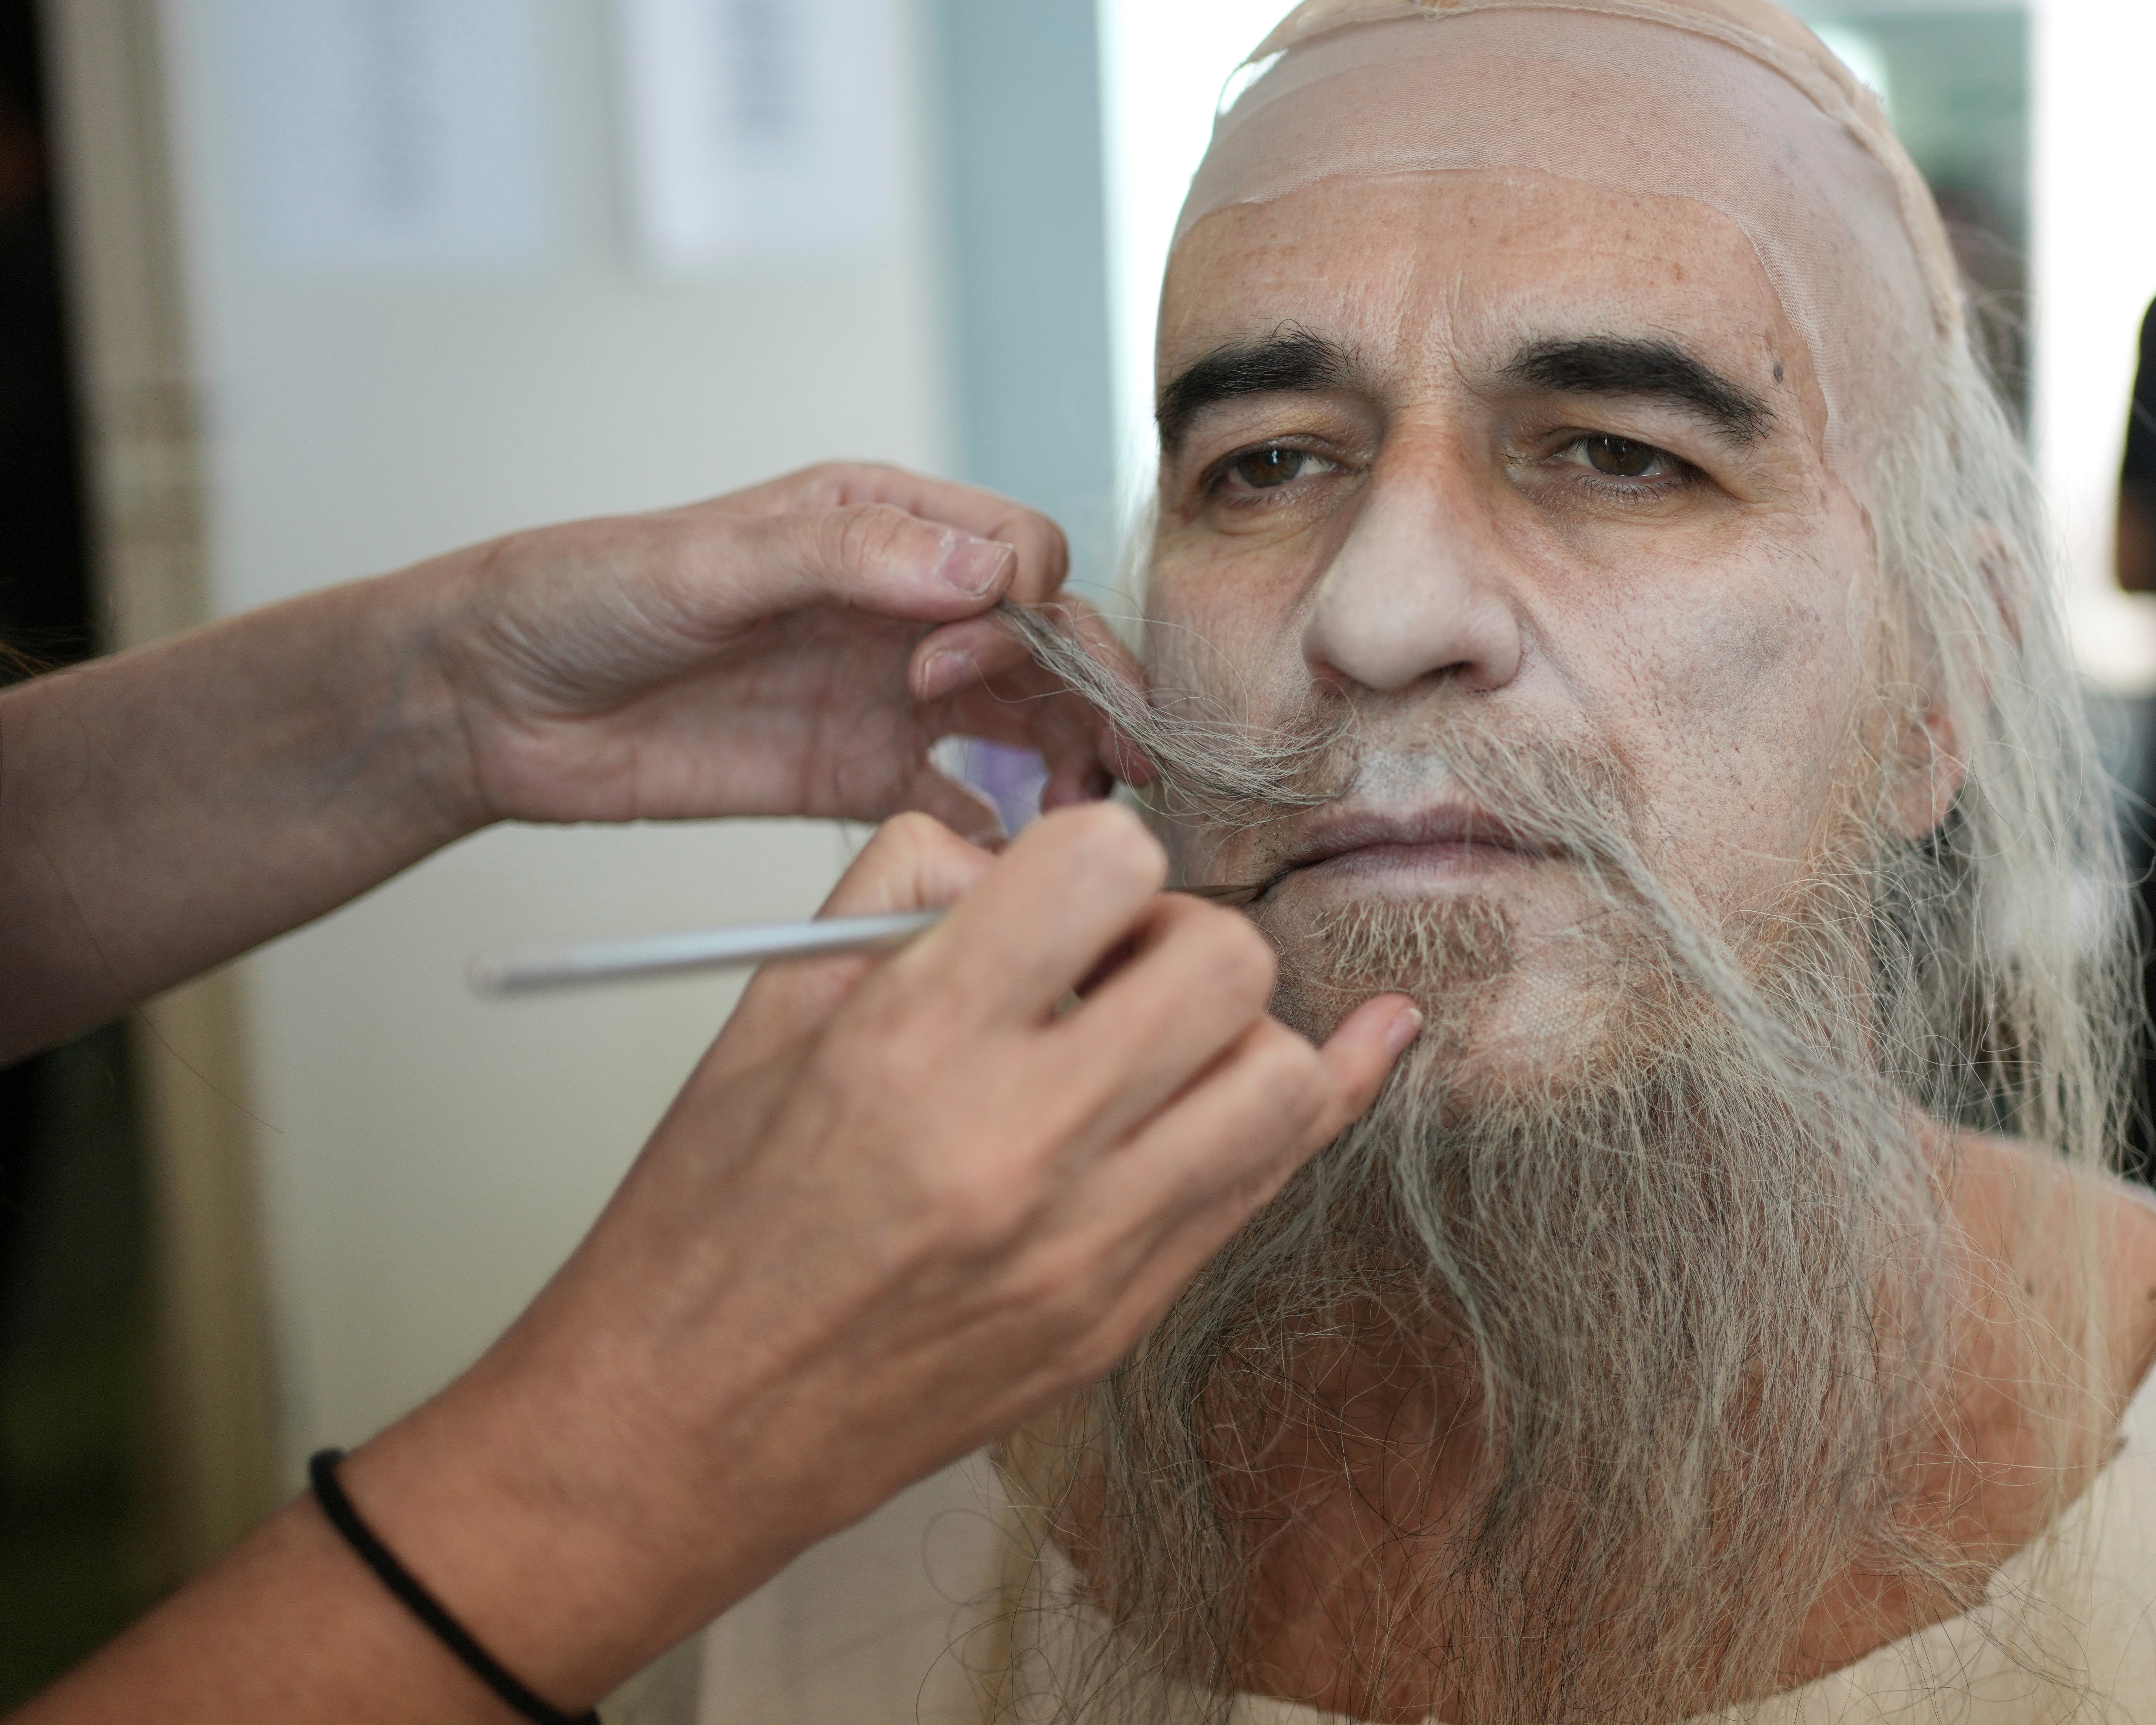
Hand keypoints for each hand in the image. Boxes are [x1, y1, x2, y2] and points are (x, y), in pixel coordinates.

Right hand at [338, 805, 1417, 1709]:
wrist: (682, 1428)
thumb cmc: (712, 1225)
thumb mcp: (773, 1011)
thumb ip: (907, 889)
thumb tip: (1025, 844)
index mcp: (912, 1044)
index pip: (1105, 864)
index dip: (1102, 853)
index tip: (1072, 890)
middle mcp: (1015, 1145)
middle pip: (1225, 963)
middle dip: (1181, 935)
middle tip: (1119, 968)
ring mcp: (1085, 1249)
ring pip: (1282, 1078)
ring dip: (1240, 1032)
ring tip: (1163, 1046)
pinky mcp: (1120, 1321)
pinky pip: (1272, 1182)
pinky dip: (1313, 1100)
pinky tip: (1356, 1045)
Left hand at [419, 462, 1153, 838]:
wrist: (493, 700)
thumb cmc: (583, 598)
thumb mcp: (712, 560)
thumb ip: (850, 557)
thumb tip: (982, 570)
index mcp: (882, 526)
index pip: (1019, 556)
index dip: (1016, 613)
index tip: (941, 666)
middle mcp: (903, 605)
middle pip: (1045, 642)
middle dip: (1090, 695)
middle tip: (1107, 767)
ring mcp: (888, 691)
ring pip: (1025, 718)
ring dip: (1069, 760)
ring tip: (1079, 816)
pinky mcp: (859, 772)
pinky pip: (960, 800)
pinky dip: (999, 829)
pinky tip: (1015, 859)